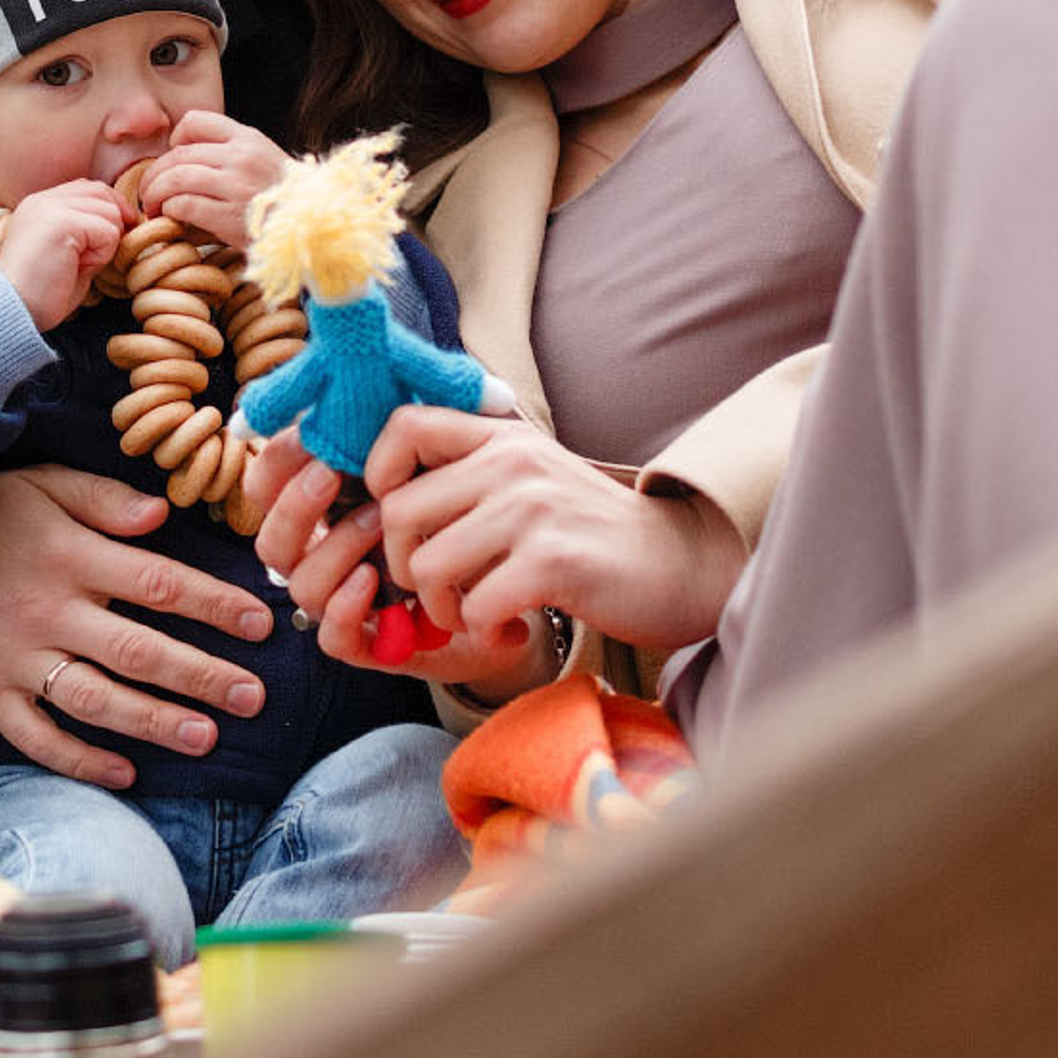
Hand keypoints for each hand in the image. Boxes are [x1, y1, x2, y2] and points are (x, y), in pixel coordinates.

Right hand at [0, 180, 127, 329]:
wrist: (14, 312)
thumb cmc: (41, 293)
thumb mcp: (67, 252)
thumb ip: (87, 230)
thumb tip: (124, 221)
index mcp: (39, 205)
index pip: (87, 188)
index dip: (108, 208)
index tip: (114, 237)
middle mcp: (42, 200)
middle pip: (101, 192)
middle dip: (113, 223)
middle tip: (99, 256)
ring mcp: (50, 207)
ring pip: (110, 211)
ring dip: (106, 243)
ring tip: (80, 264)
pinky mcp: (62, 222)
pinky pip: (108, 231)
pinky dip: (102, 254)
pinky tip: (79, 267)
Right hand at [0, 464, 274, 790]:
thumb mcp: (39, 485)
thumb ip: (103, 499)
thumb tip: (163, 516)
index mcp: (71, 556)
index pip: (160, 584)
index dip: (215, 605)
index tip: (261, 624)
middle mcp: (49, 611)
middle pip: (140, 650)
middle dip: (203, 676)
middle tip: (253, 698)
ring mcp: (16, 658)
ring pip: (97, 699)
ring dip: (156, 722)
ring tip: (207, 739)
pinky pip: (38, 736)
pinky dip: (81, 759)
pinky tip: (126, 772)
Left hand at [137, 111, 291, 250]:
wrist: (313, 229)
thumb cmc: (286, 201)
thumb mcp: (264, 162)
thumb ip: (231, 157)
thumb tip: (184, 165)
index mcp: (248, 139)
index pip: (196, 121)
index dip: (176, 138)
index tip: (173, 157)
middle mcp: (240, 156)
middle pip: (178, 154)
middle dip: (155, 174)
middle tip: (149, 191)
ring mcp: (235, 184)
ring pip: (175, 177)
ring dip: (155, 193)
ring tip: (153, 206)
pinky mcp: (229, 214)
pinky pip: (183, 204)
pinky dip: (169, 210)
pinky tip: (170, 217)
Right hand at [243, 427, 540, 696]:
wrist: (511, 583)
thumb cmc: (467, 514)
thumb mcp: (437, 462)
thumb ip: (409, 426)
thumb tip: (387, 372)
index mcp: (328, 509)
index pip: (269, 488)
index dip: (275, 464)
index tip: (308, 437)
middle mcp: (324, 557)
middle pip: (271, 540)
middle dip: (296, 505)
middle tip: (332, 474)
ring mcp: (343, 602)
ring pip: (300, 582)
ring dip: (334, 546)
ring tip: (378, 522)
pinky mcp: (368, 644)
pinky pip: (330, 634)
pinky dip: (343, 605)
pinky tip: (371, 579)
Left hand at [361, 408, 746, 659]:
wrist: (679, 564)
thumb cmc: (591, 532)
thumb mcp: (530, 479)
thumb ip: (471, 475)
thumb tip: (385, 499)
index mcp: (501, 436)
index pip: (403, 426)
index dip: (378, 474)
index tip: (401, 522)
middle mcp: (512, 461)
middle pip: (398, 511)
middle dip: (402, 567)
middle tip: (441, 591)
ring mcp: (532, 508)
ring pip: (427, 566)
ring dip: (441, 608)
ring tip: (476, 613)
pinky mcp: (553, 561)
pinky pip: (475, 606)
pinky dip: (483, 631)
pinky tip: (512, 627)